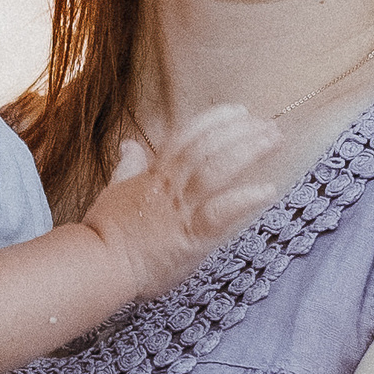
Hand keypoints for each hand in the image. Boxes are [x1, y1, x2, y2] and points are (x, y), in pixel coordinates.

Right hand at [84, 104, 283, 299]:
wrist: (100, 262)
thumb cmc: (106, 231)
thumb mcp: (114, 190)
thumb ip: (127, 167)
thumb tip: (128, 144)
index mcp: (153, 175)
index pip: (185, 137)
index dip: (214, 121)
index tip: (239, 111)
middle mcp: (168, 187)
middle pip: (205, 148)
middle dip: (238, 132)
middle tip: (268, 124)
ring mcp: (180, 210)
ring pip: (214, 171)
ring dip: (246, 152)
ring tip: (273, 141)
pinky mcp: (190, 237)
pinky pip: (219, 213)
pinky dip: (244, 199)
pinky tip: (268, 190)